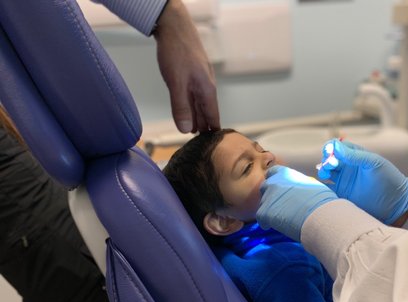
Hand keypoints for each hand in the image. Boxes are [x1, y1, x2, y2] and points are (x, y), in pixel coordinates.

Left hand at [154, 0, 219, 132]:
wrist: (173, 25)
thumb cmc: (176, 52)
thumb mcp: (176, 83)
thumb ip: (181, 108)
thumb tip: (186, 131)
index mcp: (207, 91)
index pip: (214, 119)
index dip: (212, 134)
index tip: (212, 149)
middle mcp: (207, 87)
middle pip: (208, 113)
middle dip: (204, 128)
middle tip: (201, 145)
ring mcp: (200, 80)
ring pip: (200, 104)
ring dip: (197, 117)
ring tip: (193, 132)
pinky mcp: (192, 74)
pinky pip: (194, 95)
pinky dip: (191, 106)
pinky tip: (187, 110)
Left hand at [257, 166, 337, 240]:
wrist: (319, 214)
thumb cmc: (321, 200)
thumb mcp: (311, 185)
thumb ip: (299, 185)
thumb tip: (299, 192)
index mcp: (285, 173)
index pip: (272, 172)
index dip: (275, 181)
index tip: (279, 188)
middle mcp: (274, 182)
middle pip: (265, 187)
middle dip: (270, 195)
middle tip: (279, 204)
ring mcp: (268, 197)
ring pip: (263, 203)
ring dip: (269, 209)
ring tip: (280, 217)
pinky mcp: (264, 212)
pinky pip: (261, 218)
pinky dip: (266, 222)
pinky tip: (272, 225)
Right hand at [317, 139, 407, 224]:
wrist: (395, 204)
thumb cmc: (389, 180)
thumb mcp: (374, 163)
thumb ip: (355, 156)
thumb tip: (336, 147)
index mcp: (357, 155)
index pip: (338, 147)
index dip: (331, 148)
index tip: (329, 152)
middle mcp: (349, 166)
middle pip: (330, 158)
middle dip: (326, 159)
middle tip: (330, 164)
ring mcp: (345, 180)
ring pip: (326, 171)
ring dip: (323, 170)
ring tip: (325, 173)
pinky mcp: (342, 194)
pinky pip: (328, 188)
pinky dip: (322, 186)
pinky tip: (321, 185)